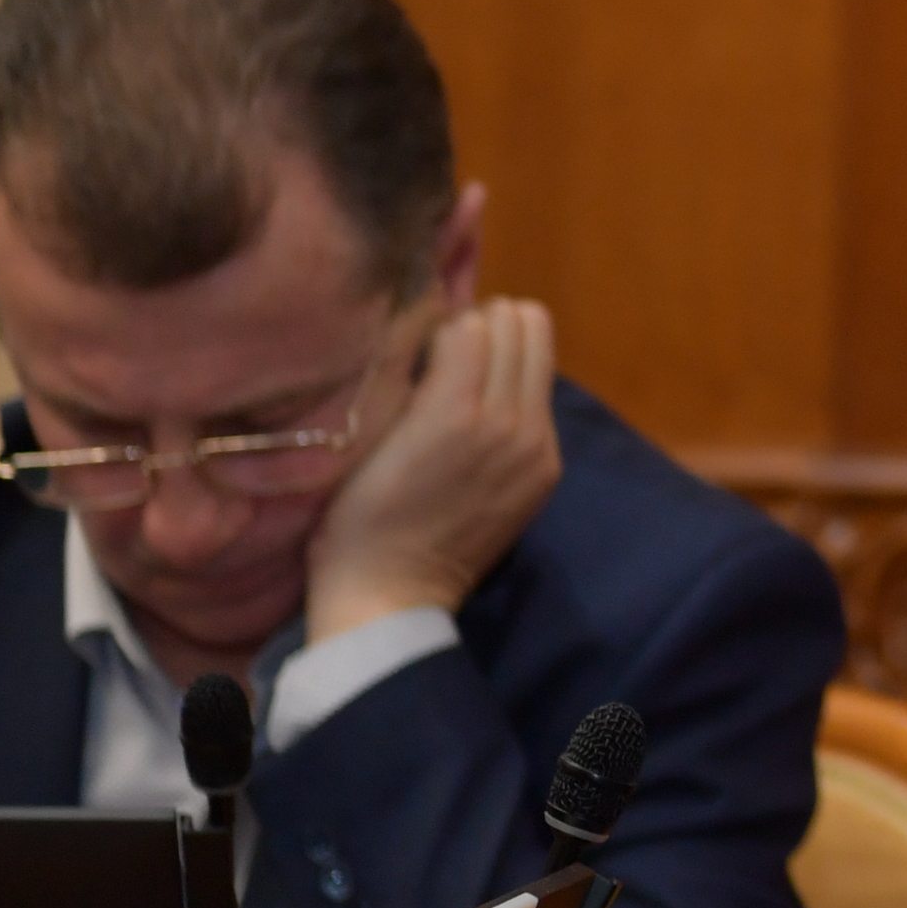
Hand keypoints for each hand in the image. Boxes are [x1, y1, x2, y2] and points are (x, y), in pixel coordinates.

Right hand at [303, 297, 563, 640]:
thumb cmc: (357, 511)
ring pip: (541, 352)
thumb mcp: (366, 431)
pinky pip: (543, 398)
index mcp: (455, 411)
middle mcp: (508, 423)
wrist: (393, 590)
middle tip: (451, 351)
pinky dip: (519, 389)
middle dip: (485, 326)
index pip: (473, 321)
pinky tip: (485, 415)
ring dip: (508, 350)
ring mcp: (536, 446)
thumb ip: (405, 372)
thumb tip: (432, 318)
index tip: (421, 344)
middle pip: (521, 323)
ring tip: (470, 377)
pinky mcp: (549, 468)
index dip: (443, 324)